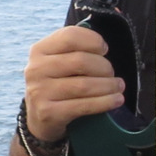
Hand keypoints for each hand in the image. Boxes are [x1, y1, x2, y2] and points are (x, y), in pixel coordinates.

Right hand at [23, 26, 125, 143]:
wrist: (40, 119)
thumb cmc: (57, 85)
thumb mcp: (59, 63)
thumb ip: (75, 50)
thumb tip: (102, 47)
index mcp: (39, 50)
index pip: (70, 36)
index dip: (93, 40)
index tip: (104, 49)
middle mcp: (36, 69)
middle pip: (80, 61)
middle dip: (104, 67)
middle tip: (112, 74)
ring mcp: (39, 92)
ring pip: (84, 85)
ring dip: (109, 86)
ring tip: (119, 87)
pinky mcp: (48, 113)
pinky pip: (85, 105)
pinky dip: (106, 102)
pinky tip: (117, 100)